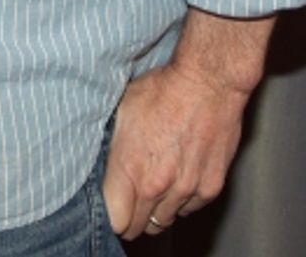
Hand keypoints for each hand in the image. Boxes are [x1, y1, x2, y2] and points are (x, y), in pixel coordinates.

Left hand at [101, 9, 273, 239]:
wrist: (207, 84)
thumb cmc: (161, 90)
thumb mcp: (121, 111)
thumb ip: (112, 146)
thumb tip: (100, 164)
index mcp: (130, 167)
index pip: (115, 221)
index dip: (110, 217)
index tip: (108, 207)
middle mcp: (158, 186)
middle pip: (138, 228)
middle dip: (130, 219)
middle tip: (127, 204)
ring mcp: (186, 190)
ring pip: (164, 221)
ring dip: (155, 211)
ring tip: (150, 191)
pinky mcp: (210, 188)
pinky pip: (188, 209)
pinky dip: (180, 202)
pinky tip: (174, 182)